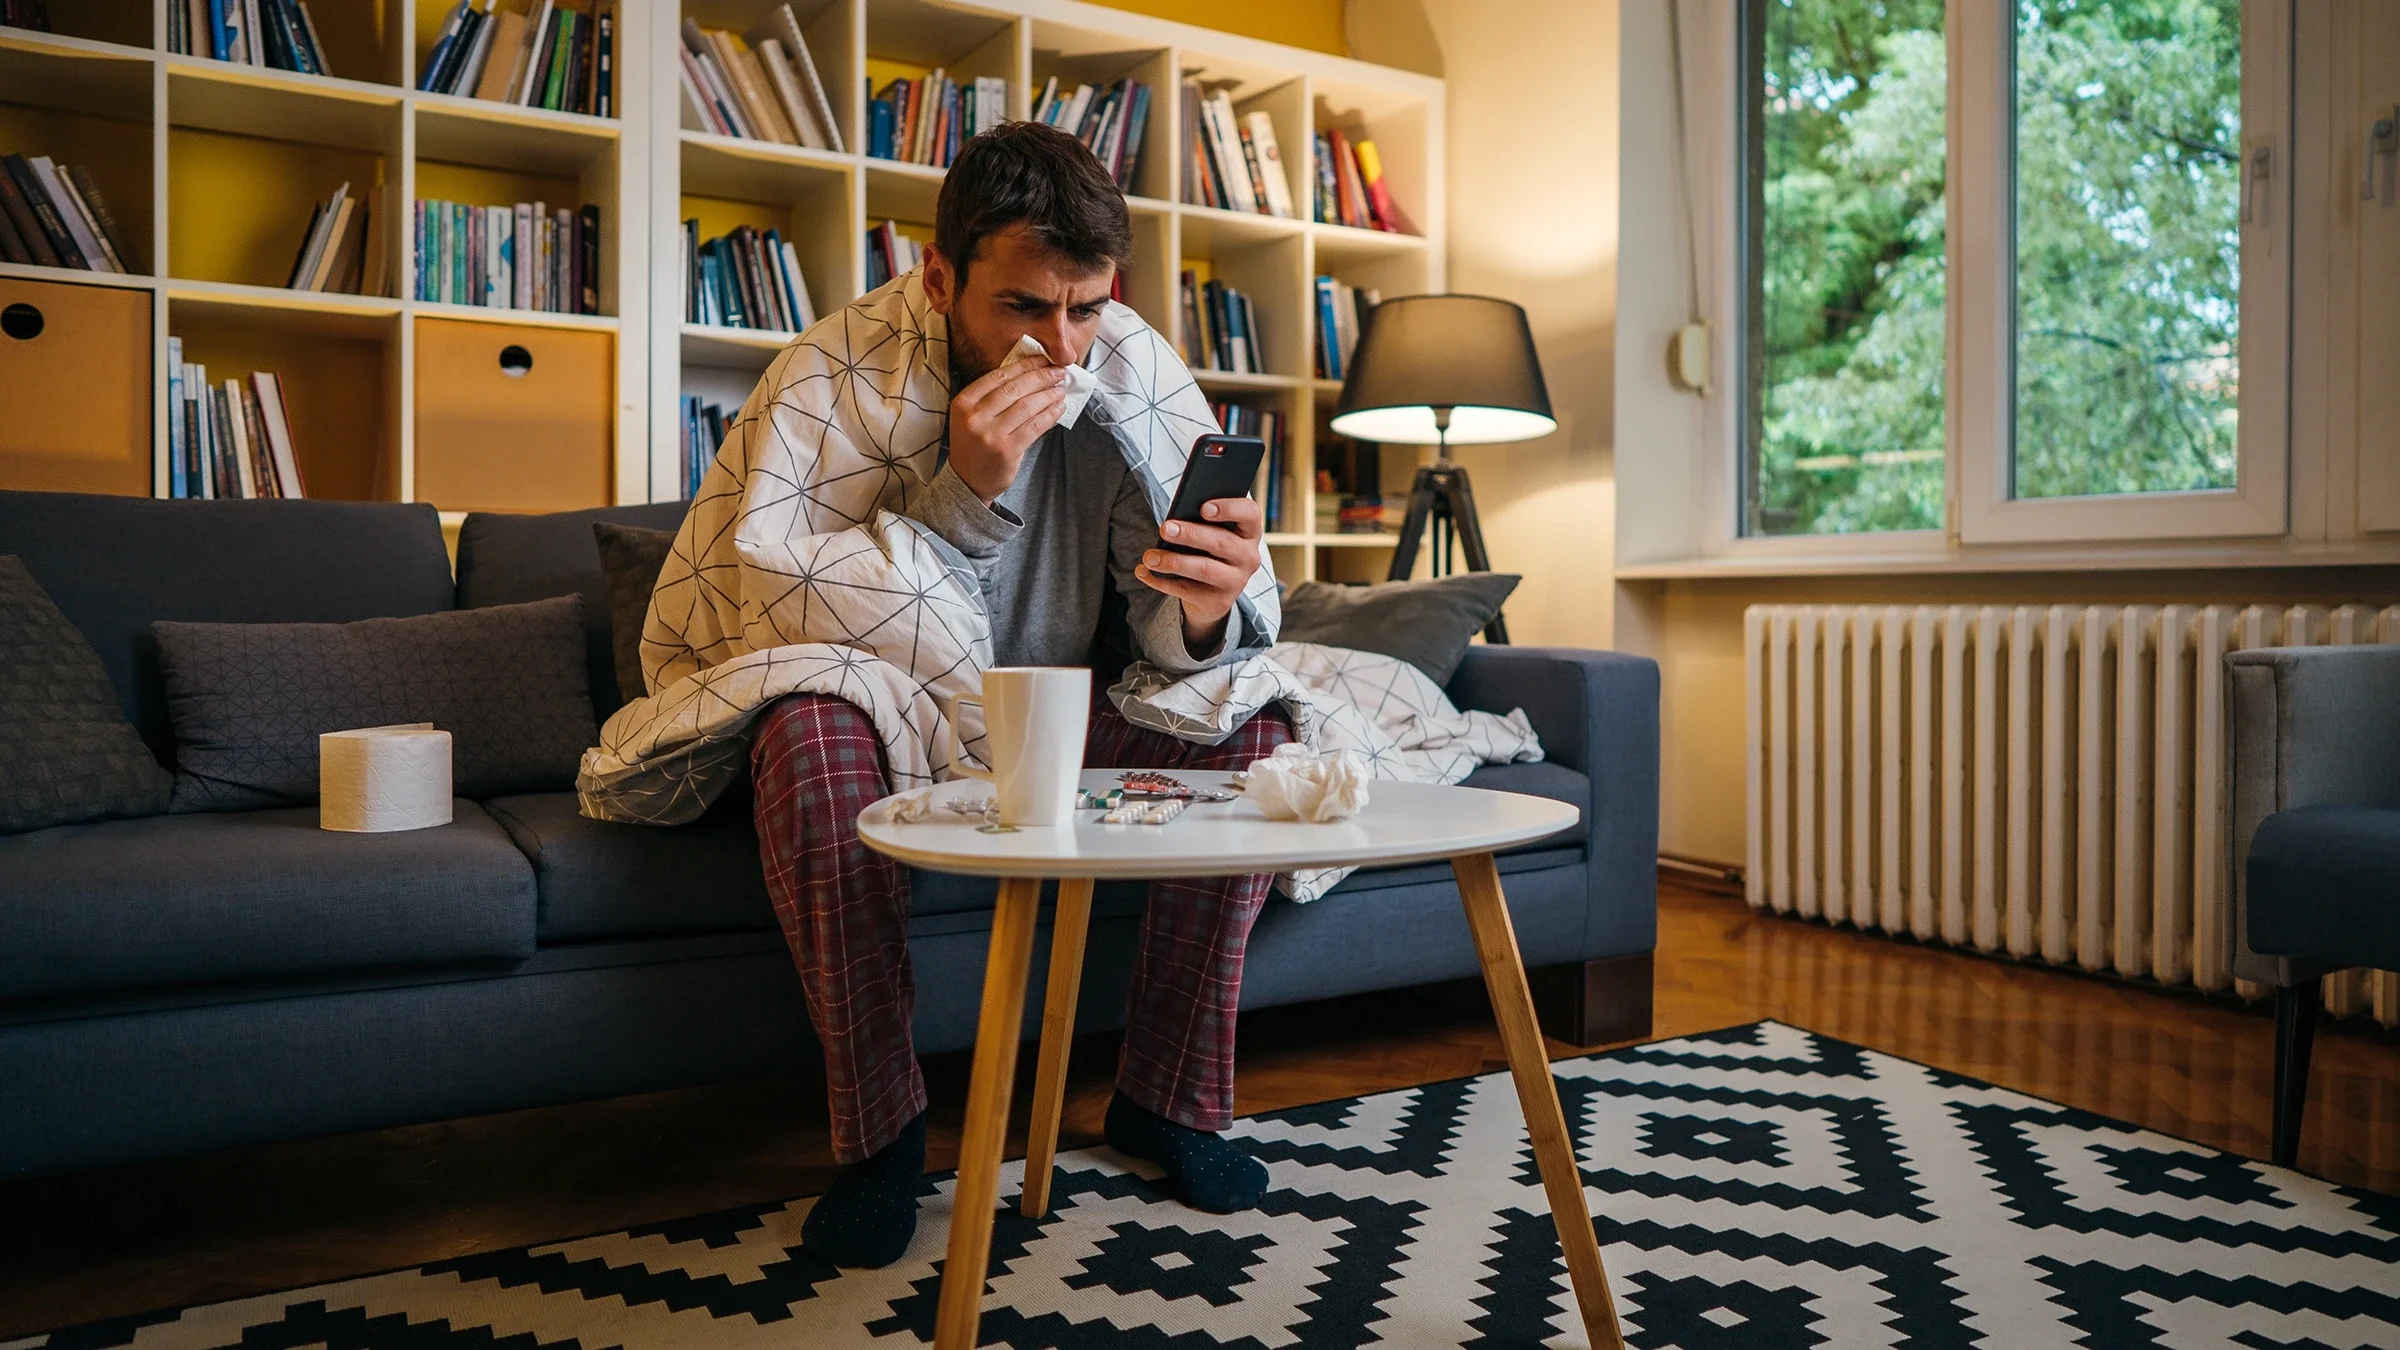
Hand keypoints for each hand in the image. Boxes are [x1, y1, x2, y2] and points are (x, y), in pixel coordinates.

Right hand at [947, 360, 1067, 502]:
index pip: (998, 376)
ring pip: (1027, 406)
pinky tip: (1058, 408)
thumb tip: (1030, 374)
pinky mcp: (1007, 451)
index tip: (1042, 359)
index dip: (1024, 366)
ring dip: (1048, 395)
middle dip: (1041, 377)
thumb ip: (993, 397)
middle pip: (1015, 389)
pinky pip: (1035, 427)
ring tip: (1060, 389)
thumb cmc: (974, 444)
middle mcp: (975, 417)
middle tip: (1058, 372)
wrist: (968, 481)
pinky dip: (1050, 415)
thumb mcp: (972, 416)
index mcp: (964, 403)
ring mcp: (991, 435)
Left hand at [1136, 496, 1263, 652]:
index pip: (1249, 514)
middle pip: (1221, 542)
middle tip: (1165, 529)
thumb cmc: (1209, 550)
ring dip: (1173, 561)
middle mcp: (1248, 557)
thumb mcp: (1212, 533)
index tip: (1203, 508)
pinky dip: (1162, 581)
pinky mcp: (1219, 602)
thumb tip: (1174, 519)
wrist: (1213, 594)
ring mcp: (1235, 582)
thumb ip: (1202, 521)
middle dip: (1190, 534)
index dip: (1229, 509)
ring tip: (1149, 556)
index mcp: (1249, 532)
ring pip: (1205, 569)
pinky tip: (1144, 572)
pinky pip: (1187, 590)